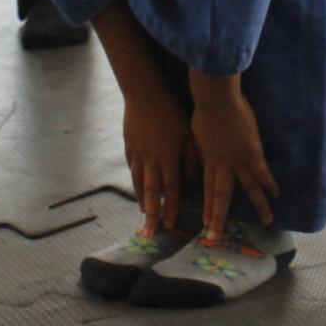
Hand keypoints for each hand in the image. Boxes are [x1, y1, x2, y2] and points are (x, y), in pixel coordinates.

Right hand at [121, 80, 195, 234]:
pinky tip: (137, 191)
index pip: (170, 188)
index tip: (171, 224)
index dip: (170, 208)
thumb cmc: (171, 110)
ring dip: (143, 202)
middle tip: (151, 233)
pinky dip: (134, 183)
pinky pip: (132, 170)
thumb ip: (191, 156)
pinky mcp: (129, 147)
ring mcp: (138, 154)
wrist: (144, 93)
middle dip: (152, 215)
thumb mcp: (188, 132)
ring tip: (145, 216)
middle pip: (151, 193)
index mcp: (168, 156)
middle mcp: (151, 160)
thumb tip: (196, 178)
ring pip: (139, 183)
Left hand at [188, 73, 277, 233]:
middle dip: (219, 219)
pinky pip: (263, 173)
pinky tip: (277, 194)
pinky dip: (270, 184)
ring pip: (248, 189)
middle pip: (221, 198)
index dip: (208, 208)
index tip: (207, 224)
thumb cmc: (203, 111)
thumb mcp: (195, 134)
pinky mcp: (252, 152)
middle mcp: (223, 166)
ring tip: (267, 221)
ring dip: (258, 206)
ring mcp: (239, 161)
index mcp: (208, 161)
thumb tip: (200, 158)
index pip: (207, 190)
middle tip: (215, 239)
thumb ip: (199, 149)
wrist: (215, 100)